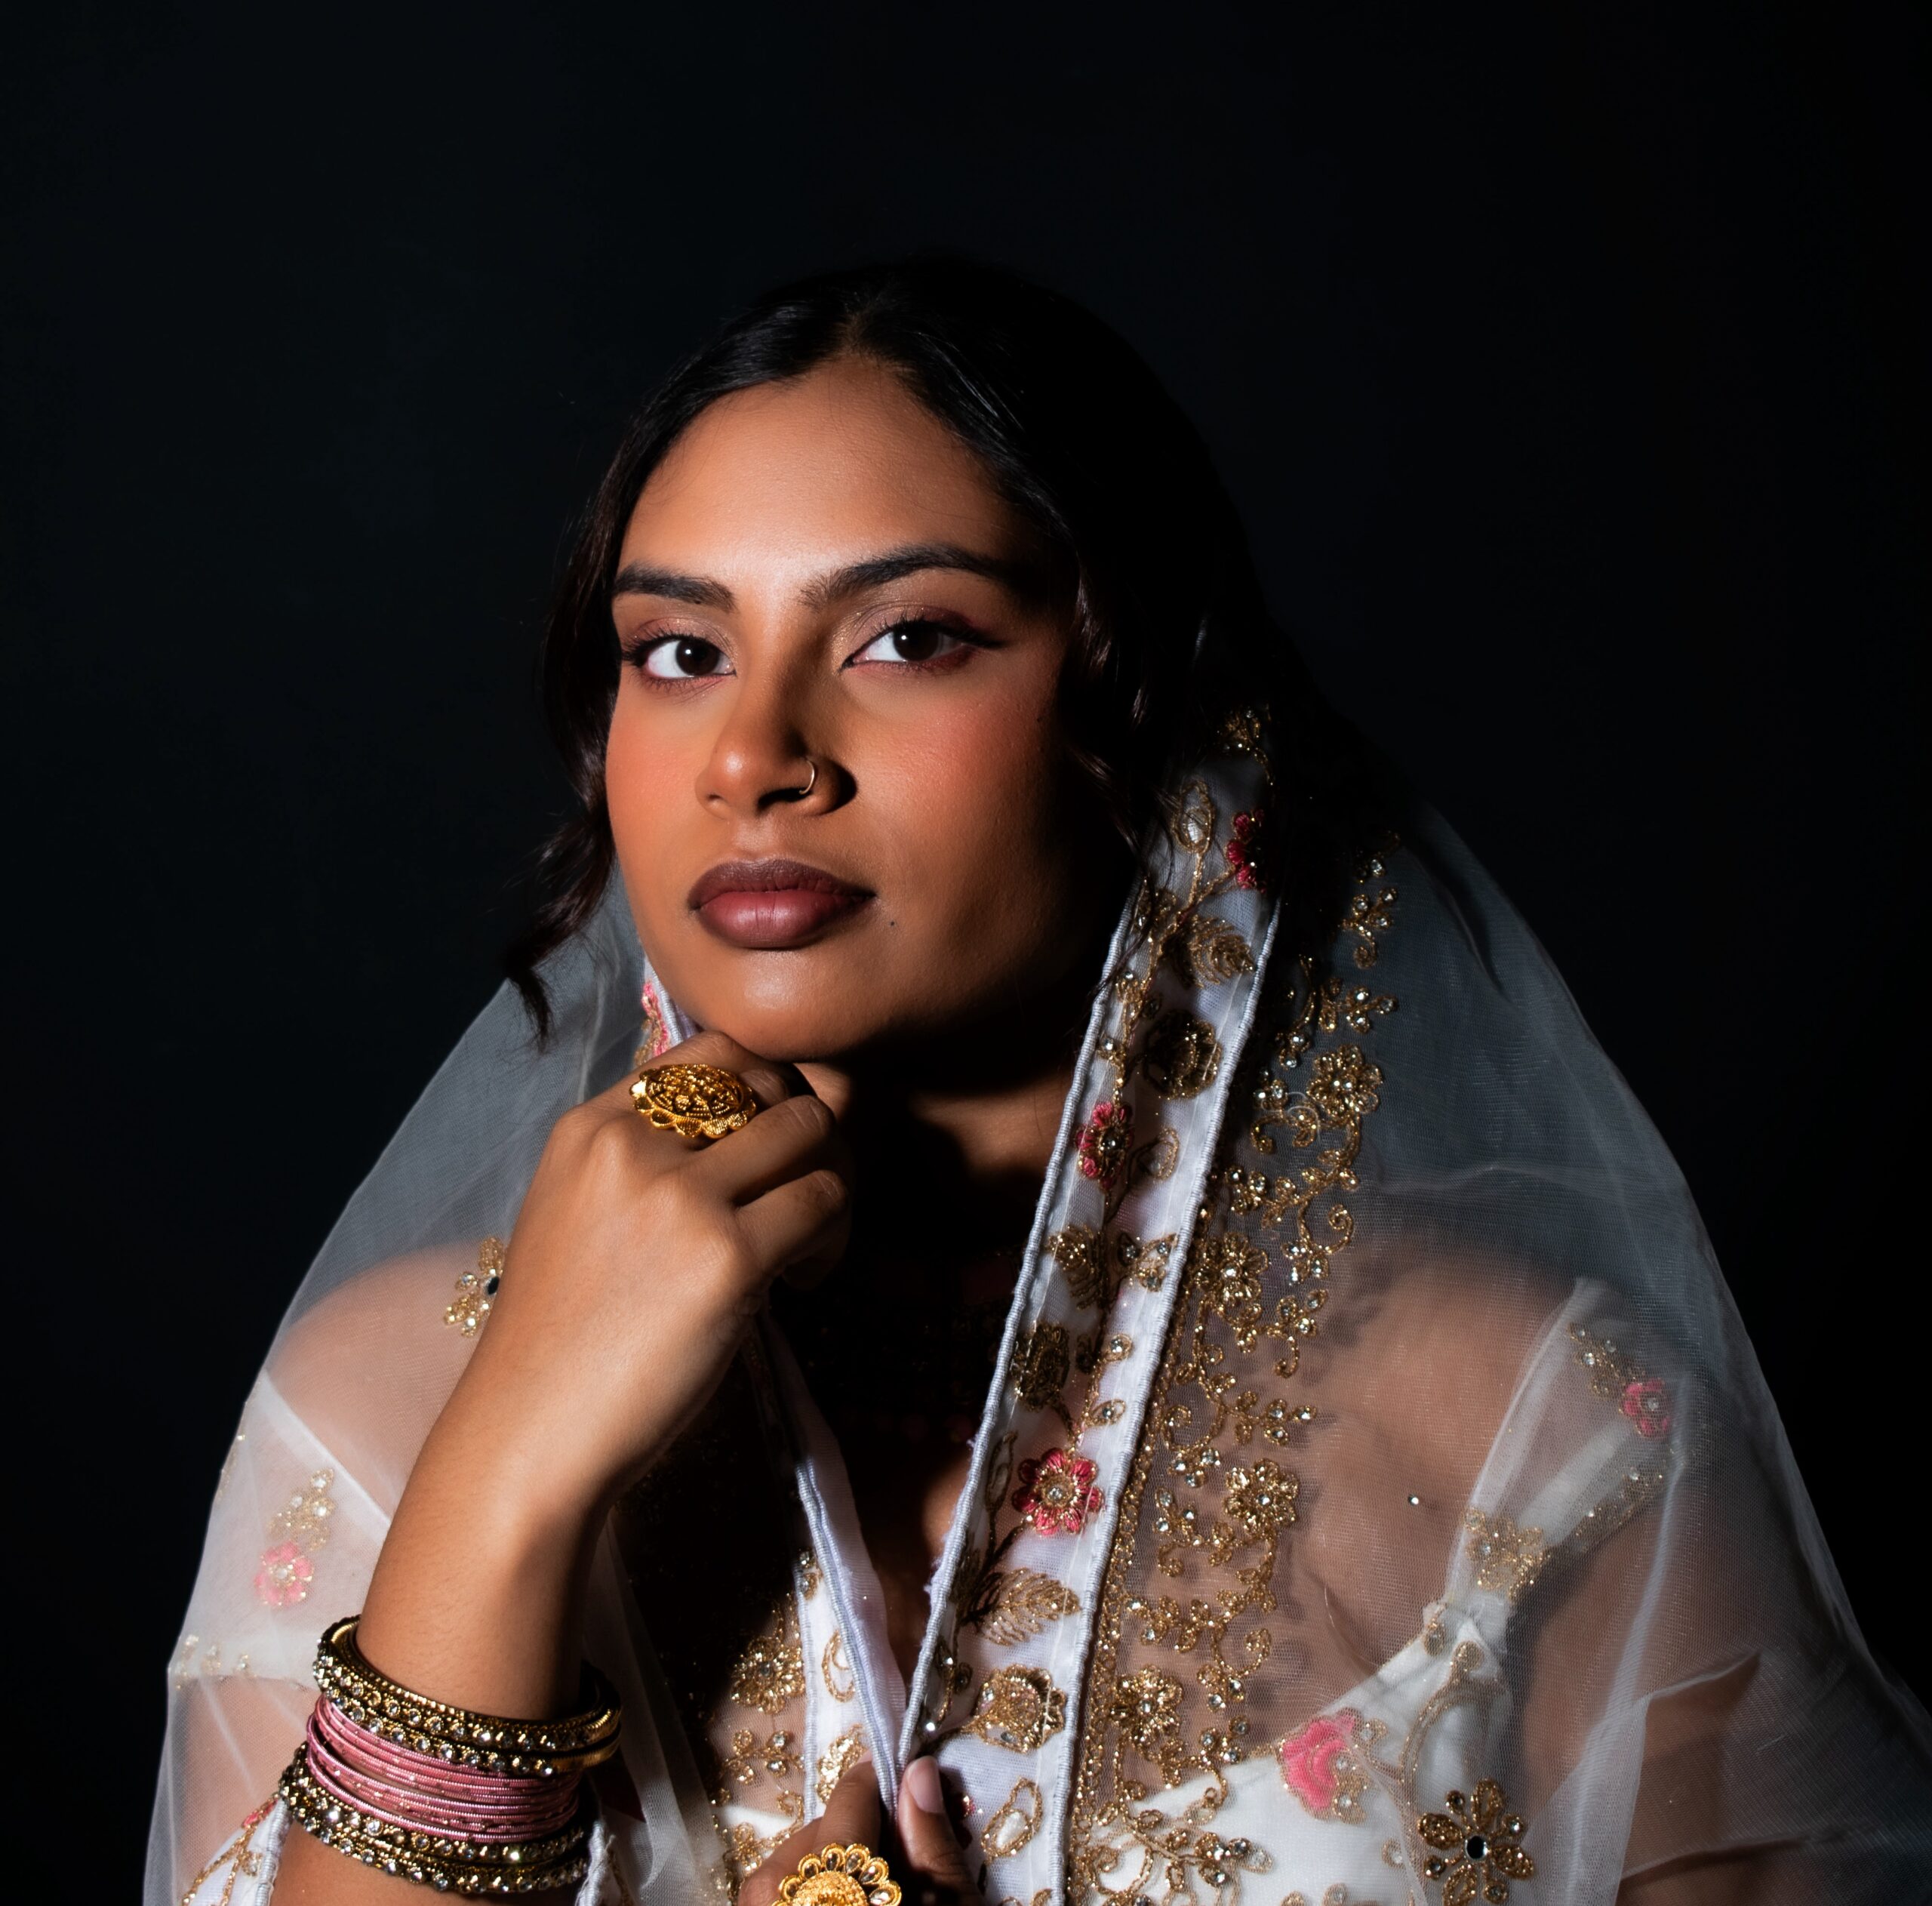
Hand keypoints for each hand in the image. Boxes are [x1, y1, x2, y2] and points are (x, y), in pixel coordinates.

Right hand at [450, 1028, 851, 1523]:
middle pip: (771, 1080)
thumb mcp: (578, 1215)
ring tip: (806, 1240)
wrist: (529, 1435)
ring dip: (830, 1179)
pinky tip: (801, 1280)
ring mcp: (680, 1197)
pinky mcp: (727, 1255)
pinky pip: (824, 1202)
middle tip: (803, 1192)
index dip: (765, 1086)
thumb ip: (643, 1162)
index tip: (770, 1147)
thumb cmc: (561, 1343)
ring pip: (811, 1130)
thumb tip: (744, 1128)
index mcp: (591, 1127)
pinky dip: (832, 1237)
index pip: (714, 1049)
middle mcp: (633, 1144)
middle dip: (805, 1131)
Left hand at [736, 1759, 973, 1905]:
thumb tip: (919, 1770)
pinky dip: (812, 1890)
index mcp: (831, 1877)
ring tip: (882, 1885)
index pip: (851, 1796)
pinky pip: (781, 1890)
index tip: (913, 1783)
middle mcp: (776, 1887)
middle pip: (824, 1829)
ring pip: (799, 1860)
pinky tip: (850, 1900)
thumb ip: (930, 1844)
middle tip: (910, 1854)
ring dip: (838, 1864)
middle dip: (866, 1833)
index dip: (887, 1784)